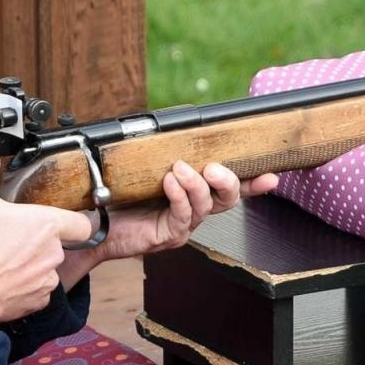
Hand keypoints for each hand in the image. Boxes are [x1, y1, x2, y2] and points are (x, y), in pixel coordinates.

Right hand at [0, 156, 94, 321]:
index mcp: (48, 225)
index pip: (83, 224)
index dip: (73, 221)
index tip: (56, 222)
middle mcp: (55, 253)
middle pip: (57, 244)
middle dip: (38, 241)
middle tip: (11, 238)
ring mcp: (48, 280)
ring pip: (46, 267)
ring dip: (31, 264)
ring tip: (4, 260)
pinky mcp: (38, 301)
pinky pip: (37, 289)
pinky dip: (24, 285)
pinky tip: (3, 279)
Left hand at [58, 161, 278, 285]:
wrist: (93, 225)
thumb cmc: (118, 196)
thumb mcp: (144, 170)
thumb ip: (164, 155)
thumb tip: (172, 128)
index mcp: (193, 194)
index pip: (229, 188)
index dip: (252, 182)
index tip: (272, 175)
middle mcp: (193, 212)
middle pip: (227, 199)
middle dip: (227, 180)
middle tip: (214, 168)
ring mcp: (182, 226)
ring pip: (205, 206)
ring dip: (196, 184)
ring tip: (179, 169)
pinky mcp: (167, 236)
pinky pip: (182, 216)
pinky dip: (179, 195)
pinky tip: (170, 181)